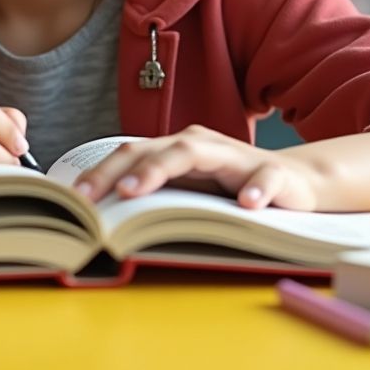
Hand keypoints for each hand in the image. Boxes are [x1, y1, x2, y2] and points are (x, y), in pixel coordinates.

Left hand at [74, 125, 320, 210]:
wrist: (297, 181)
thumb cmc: (233, 188)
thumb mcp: (192, 193)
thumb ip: (157, 199)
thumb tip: (103, 223)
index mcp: (177, 149)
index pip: (130, 154)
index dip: (98, 174)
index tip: (71, 201)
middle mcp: (201, 145)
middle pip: (153, 150)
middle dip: (116, 172)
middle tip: (89, 198)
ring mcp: (236, 156)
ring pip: (194, 153)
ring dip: (161, 170)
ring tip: (135, 191)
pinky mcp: (274, 173)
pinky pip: (263, 177)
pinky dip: (255, 188)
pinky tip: (246, 204)